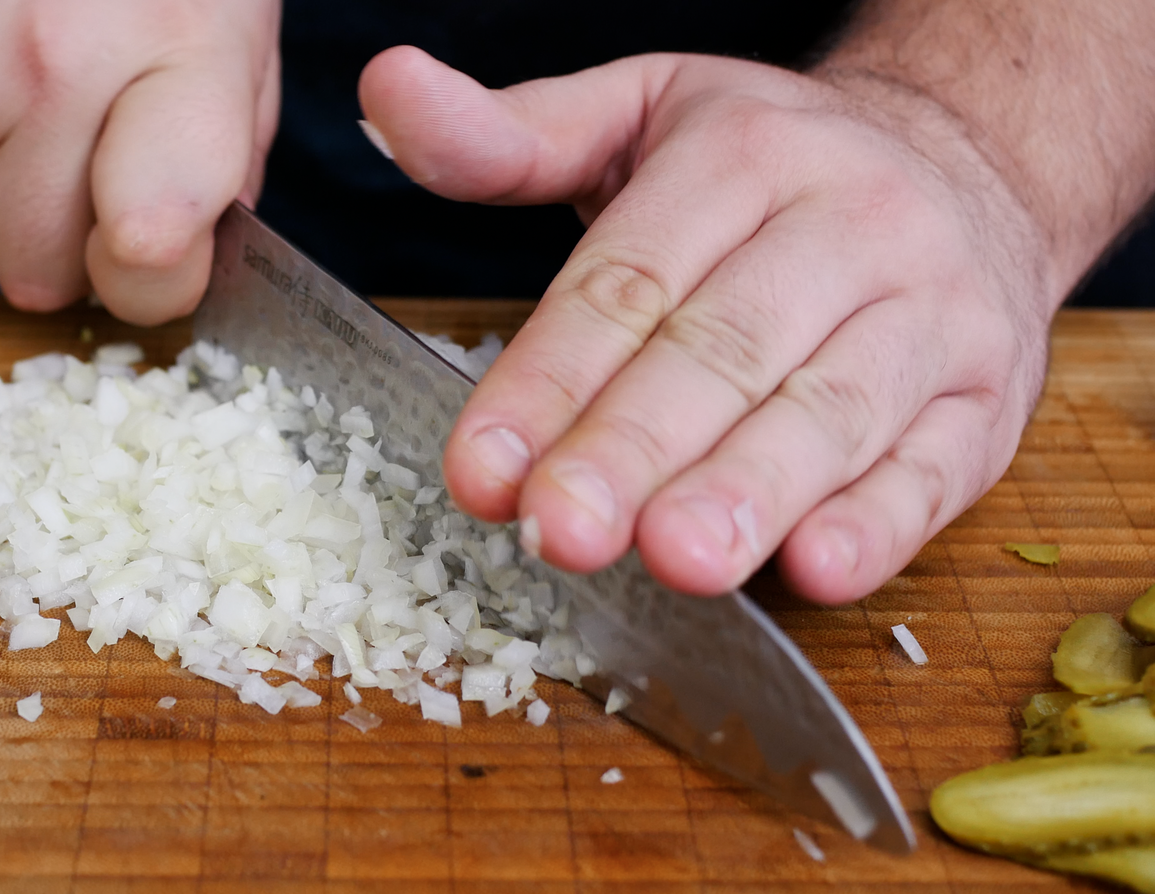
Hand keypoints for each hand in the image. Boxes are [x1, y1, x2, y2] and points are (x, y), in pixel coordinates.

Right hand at [0, 0, 280, 321]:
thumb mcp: (235, 54)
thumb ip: (223, 171)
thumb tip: (176, 272)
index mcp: (179, 61)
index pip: (148, 248)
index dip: (154, 284)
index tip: (153, 255)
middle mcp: (57, 62)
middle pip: (36, 269)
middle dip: (63, 248)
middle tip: (87, 174)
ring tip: (31, 101)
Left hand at [359, 46, 1054, 603]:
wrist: (976, 159)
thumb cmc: (773, 162)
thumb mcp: (641, 116)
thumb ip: (511, 135)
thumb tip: (384, 92)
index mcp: (746, 158)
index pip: (628, 284)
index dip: (549, 380)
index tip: (478, 469)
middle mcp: (851, 228)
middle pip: (722, 353)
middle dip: (634, 450)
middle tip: (559, 530)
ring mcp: (933, 316)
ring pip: (829, 413)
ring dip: (750, 493)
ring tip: (677, 558)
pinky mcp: (987, 402)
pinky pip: (934, 469)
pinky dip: (879, 524)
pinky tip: (816, 568)